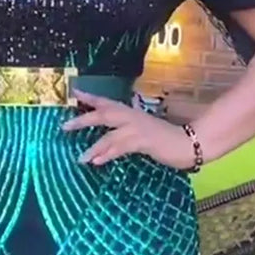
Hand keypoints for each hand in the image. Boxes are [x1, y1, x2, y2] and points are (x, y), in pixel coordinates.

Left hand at [63, 91, 196, 169]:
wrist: (189, 143)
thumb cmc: (168, 139)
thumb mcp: (144, 134)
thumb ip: (126, 135)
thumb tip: (108, 142)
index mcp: (132, 114)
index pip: (108, 103)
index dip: (90, 98)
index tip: (74, 92)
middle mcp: (132, 117)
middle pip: (104, 114)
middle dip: (84, 119)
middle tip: (64, 126)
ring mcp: (138, 128)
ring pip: (110, 135)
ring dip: (94, 146)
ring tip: (80, 158)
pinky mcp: (144, 141)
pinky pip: (122, 147)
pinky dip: (108, 154)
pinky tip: (97, 161)